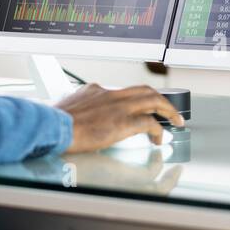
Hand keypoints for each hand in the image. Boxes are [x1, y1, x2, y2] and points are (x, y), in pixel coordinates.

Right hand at [57, 83, 183, 152]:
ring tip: (175, 120)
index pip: (122, 91)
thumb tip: (78, 120)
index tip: (140, 106)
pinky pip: (149, 123)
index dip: (135, 99)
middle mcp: (111, 94)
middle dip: (160, 99)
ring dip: (167, 110)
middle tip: (169, 109)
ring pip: (153, 100)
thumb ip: (79, 110)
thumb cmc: (55, 123)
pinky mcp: (124, 122)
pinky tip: (159, 138)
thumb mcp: (68, 109)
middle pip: (144, 90)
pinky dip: (158, 130)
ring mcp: (119, 106)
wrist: (53, 126)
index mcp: (96, 90)